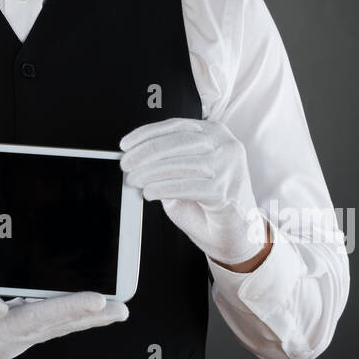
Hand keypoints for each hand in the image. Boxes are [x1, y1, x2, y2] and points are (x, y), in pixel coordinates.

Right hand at [0, 289, 128, 358]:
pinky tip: (80, 308)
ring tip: (114, 308)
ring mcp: (12, 337)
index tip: (97, 300)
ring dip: (86, 317)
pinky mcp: (9, 332)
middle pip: (57, 324)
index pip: (41, 317)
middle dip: (91, 315)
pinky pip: (44, 323)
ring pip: (55, 325)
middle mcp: (10, 338)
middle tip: (121, 306)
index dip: (70, 308)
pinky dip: (66, 316)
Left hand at [119, 116, 266, 266]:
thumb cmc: (207, 200)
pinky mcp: (226, 191)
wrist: (233, 232)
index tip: (126, 144)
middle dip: (145, 153)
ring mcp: (229, 167)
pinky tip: (150, 192)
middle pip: (178, 142)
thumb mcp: (184, 172)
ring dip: (151, 172)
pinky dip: (164, 188)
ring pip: (182, 164)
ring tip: (134, 180)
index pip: (176, 126)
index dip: (146, 134)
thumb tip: (135, 156)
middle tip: (126, 164)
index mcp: (215, 132)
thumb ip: (166, 159)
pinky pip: (188, 186)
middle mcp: (225, 145)